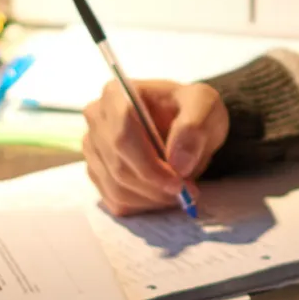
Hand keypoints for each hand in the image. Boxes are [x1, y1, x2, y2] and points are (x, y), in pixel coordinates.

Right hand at [82, 79, 228, 215]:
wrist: (188, 124)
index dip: (148, 166)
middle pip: (118, 166)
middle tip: (186, 191)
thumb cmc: (192, 110)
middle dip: (155, 186)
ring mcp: (93, 147)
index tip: (178, 182)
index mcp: (116, 94)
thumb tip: (178, 163)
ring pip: (116, 187)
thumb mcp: (205, 106)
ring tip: (179, 193)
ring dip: (151, 198)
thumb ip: (194, 127)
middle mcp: (96, 118)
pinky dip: (142, 205)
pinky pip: (114, 199)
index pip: (122, 136)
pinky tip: (162, 195)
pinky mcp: (98, 170)